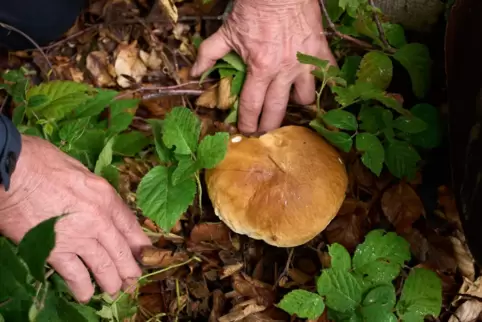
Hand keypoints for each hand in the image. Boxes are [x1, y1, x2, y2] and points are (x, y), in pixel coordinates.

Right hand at [0, 135, 150, 302]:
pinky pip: (75, 276)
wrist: (11, 173)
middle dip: (129, 269)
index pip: (130, 225)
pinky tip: (86, 295)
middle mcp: (98, 219)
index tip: (145, 253)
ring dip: (111, 281)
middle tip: (132, 280)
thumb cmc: (40, 163)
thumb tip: (99, 200)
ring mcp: (78, 237)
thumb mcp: (79, 169)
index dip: (140, 243)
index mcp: (105, 196)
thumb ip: (94, 189)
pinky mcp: (55, 251)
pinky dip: (82, 288)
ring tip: (114, 289)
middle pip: (121, 251)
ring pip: (103, 267)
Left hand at [191, 0, 335, 132]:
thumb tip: (194, 72)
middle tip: (265, 131)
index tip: (246, 131)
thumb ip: (209, 54)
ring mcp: (304, 63)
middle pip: (277, 110)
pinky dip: (325, 81)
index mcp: (260, 68)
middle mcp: (283, 71)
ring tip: (289, 102)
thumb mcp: (226, 31)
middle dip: (269, 125)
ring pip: (305, 97)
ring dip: (296, 103)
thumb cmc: (253, 8)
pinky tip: (319, 84)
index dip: (248, 122)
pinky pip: (328, 73)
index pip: (252, 105)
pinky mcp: (319, 51)